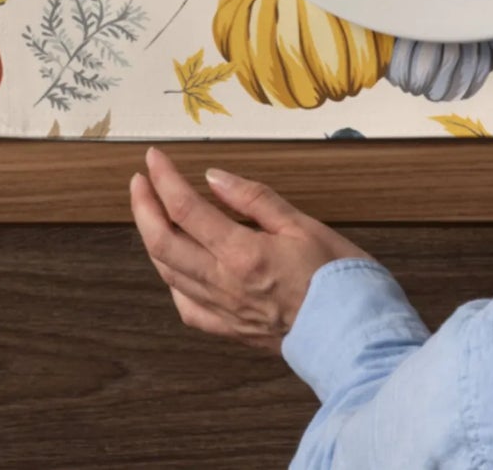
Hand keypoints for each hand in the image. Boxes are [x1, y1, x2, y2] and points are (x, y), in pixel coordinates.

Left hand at [130, 147, 370, 350]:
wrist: (353, 334)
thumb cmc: (337, 277)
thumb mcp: (303, 224)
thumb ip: (256, 200)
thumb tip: (215, 178)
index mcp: (242, 253)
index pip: (186, 209)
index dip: (165, 179)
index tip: (155, 158)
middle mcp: (223, 284)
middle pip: (163, 242)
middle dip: (144, 207)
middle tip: (139, 181)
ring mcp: (222, 310)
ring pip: (168, 273)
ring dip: (152, 239)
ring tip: (150, 214)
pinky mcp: (230, 330)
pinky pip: (186, 306)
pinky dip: (172, 281)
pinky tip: (175, 268)